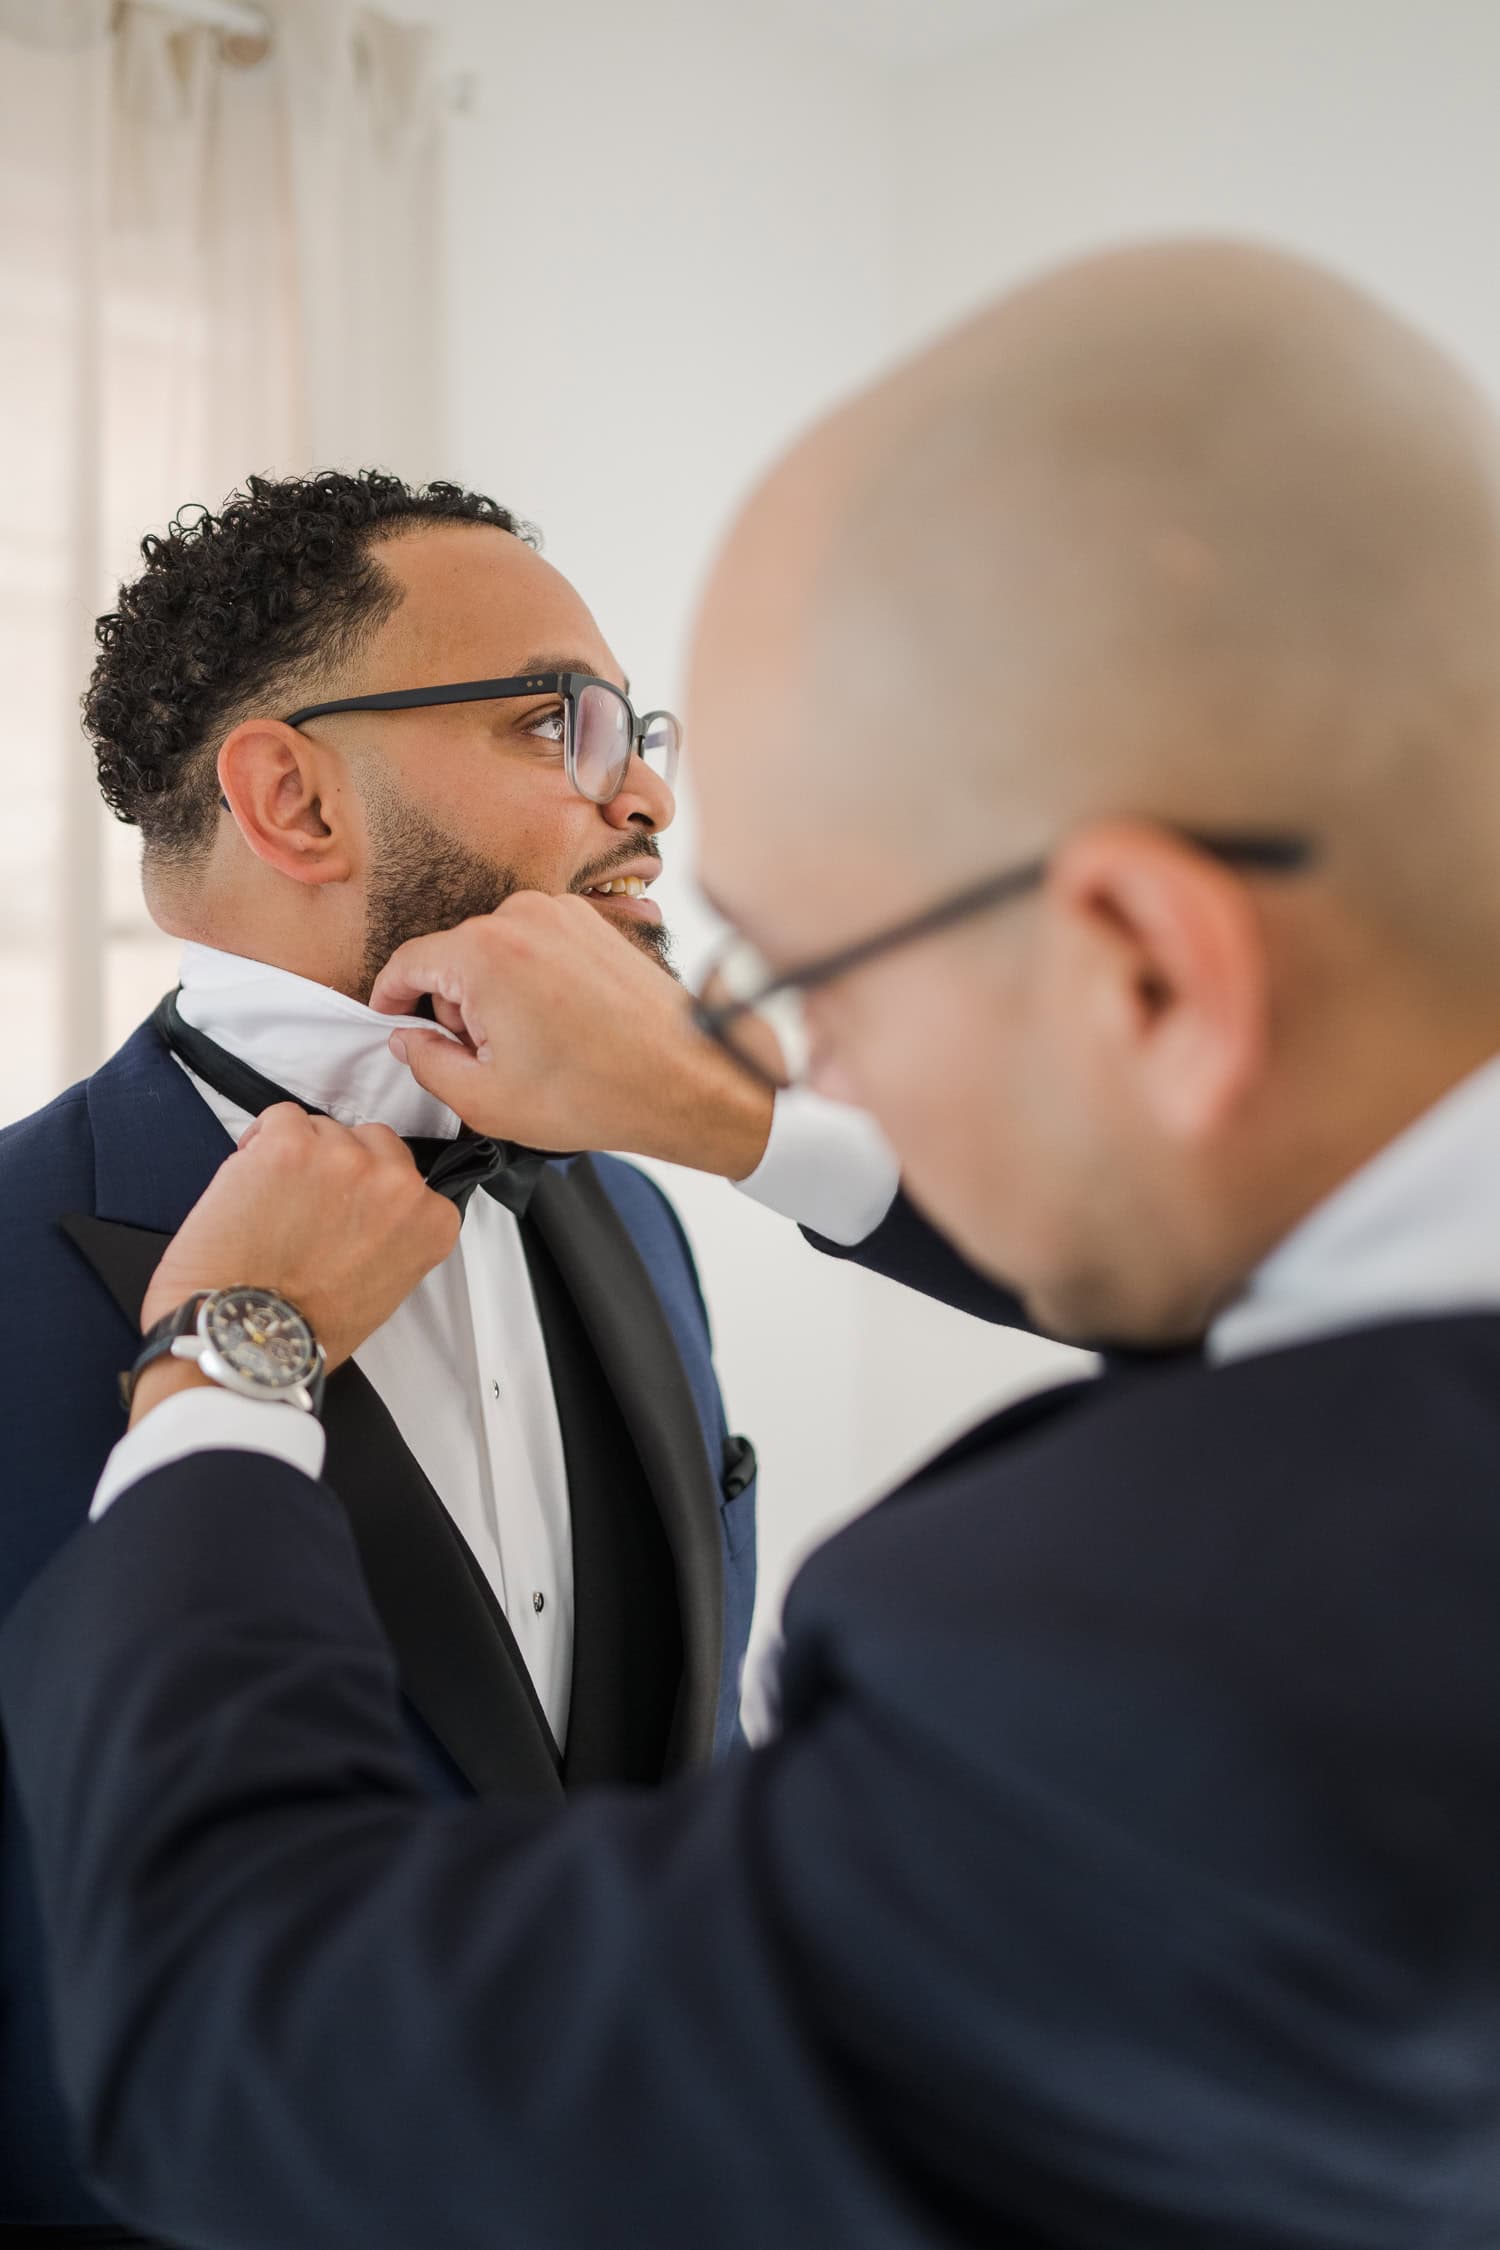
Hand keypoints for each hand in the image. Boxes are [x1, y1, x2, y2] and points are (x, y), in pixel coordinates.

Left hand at [139, 1105, 460, 1369]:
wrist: (245, 1339)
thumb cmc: (303, 1330)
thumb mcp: (382, 1290)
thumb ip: (389, 1237)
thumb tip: (364, 1212)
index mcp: (429, 1222)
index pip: (407, 1177)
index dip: (368, 1191)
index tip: (345, 1210)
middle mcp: (397, 1184)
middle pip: (371, 1141)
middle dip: (339, 1167)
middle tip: (305, 1205)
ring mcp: (345, 1160)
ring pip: (322, 1128)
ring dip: (298, 1156)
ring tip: (271, 1205)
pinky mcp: (290, 1145)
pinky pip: (280, 1118)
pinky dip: (260, 1143)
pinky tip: (251, 1183)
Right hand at [369, 892, 775, 1178]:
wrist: (686, 1082)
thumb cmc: (599, 1091)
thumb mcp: (485, 1099)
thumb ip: (426, 1064)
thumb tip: (408, 1040)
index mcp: (484, 952)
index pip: (408, 961)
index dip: (391, 998)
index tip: (391, 1020)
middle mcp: (523, 916)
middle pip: (454, 957)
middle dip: (455, 1007)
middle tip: (488, 1060)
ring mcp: (564, 914)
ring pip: (497, 952)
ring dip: (496, 995)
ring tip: (534, 1048)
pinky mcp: (594, 924)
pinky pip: (538, 947)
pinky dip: (534, 981)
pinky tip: (560, 1027)